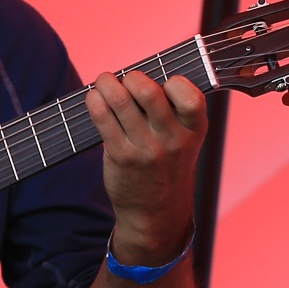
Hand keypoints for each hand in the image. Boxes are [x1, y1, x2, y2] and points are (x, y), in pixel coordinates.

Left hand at [85, 70, 207, 264]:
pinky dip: (95, 101)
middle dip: (132, 77)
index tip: (162, 83)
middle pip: (149, 93)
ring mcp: (146, 149)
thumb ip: (173, 110)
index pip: (189, 96)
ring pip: (121, 102)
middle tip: (126, 80)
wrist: (156, 213)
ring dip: (107, 83)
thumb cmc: (168, 165)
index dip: (173, 82)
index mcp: (194, 130)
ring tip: (104, 81)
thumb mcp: (186, 140)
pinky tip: (94, 98)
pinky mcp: (121, 156)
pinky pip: (102, 118)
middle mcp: (172, 140)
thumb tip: (138, 74)